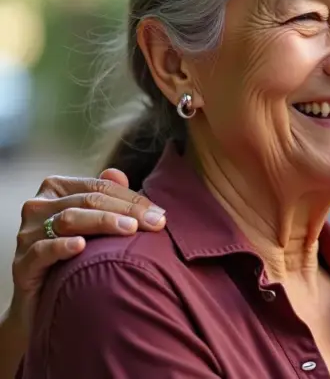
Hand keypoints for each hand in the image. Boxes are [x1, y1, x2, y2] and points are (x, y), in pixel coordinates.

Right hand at [7, 169, 166, 332]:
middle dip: (126, 210)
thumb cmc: (76, 257)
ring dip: (103, 222)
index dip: (132, 199)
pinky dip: (63, 246)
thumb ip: (105, 197)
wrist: (46, 302)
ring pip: (68, 219)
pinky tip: (82, 247)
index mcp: (56, 190)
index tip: (160, 214)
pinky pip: (42, 250)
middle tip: (155, 223)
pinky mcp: (22, 264)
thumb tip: (117, 174)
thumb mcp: (94, 225)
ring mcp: (27, 235)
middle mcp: (38, 207)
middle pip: (88, 200)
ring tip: (131, 230)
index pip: (100, 187)